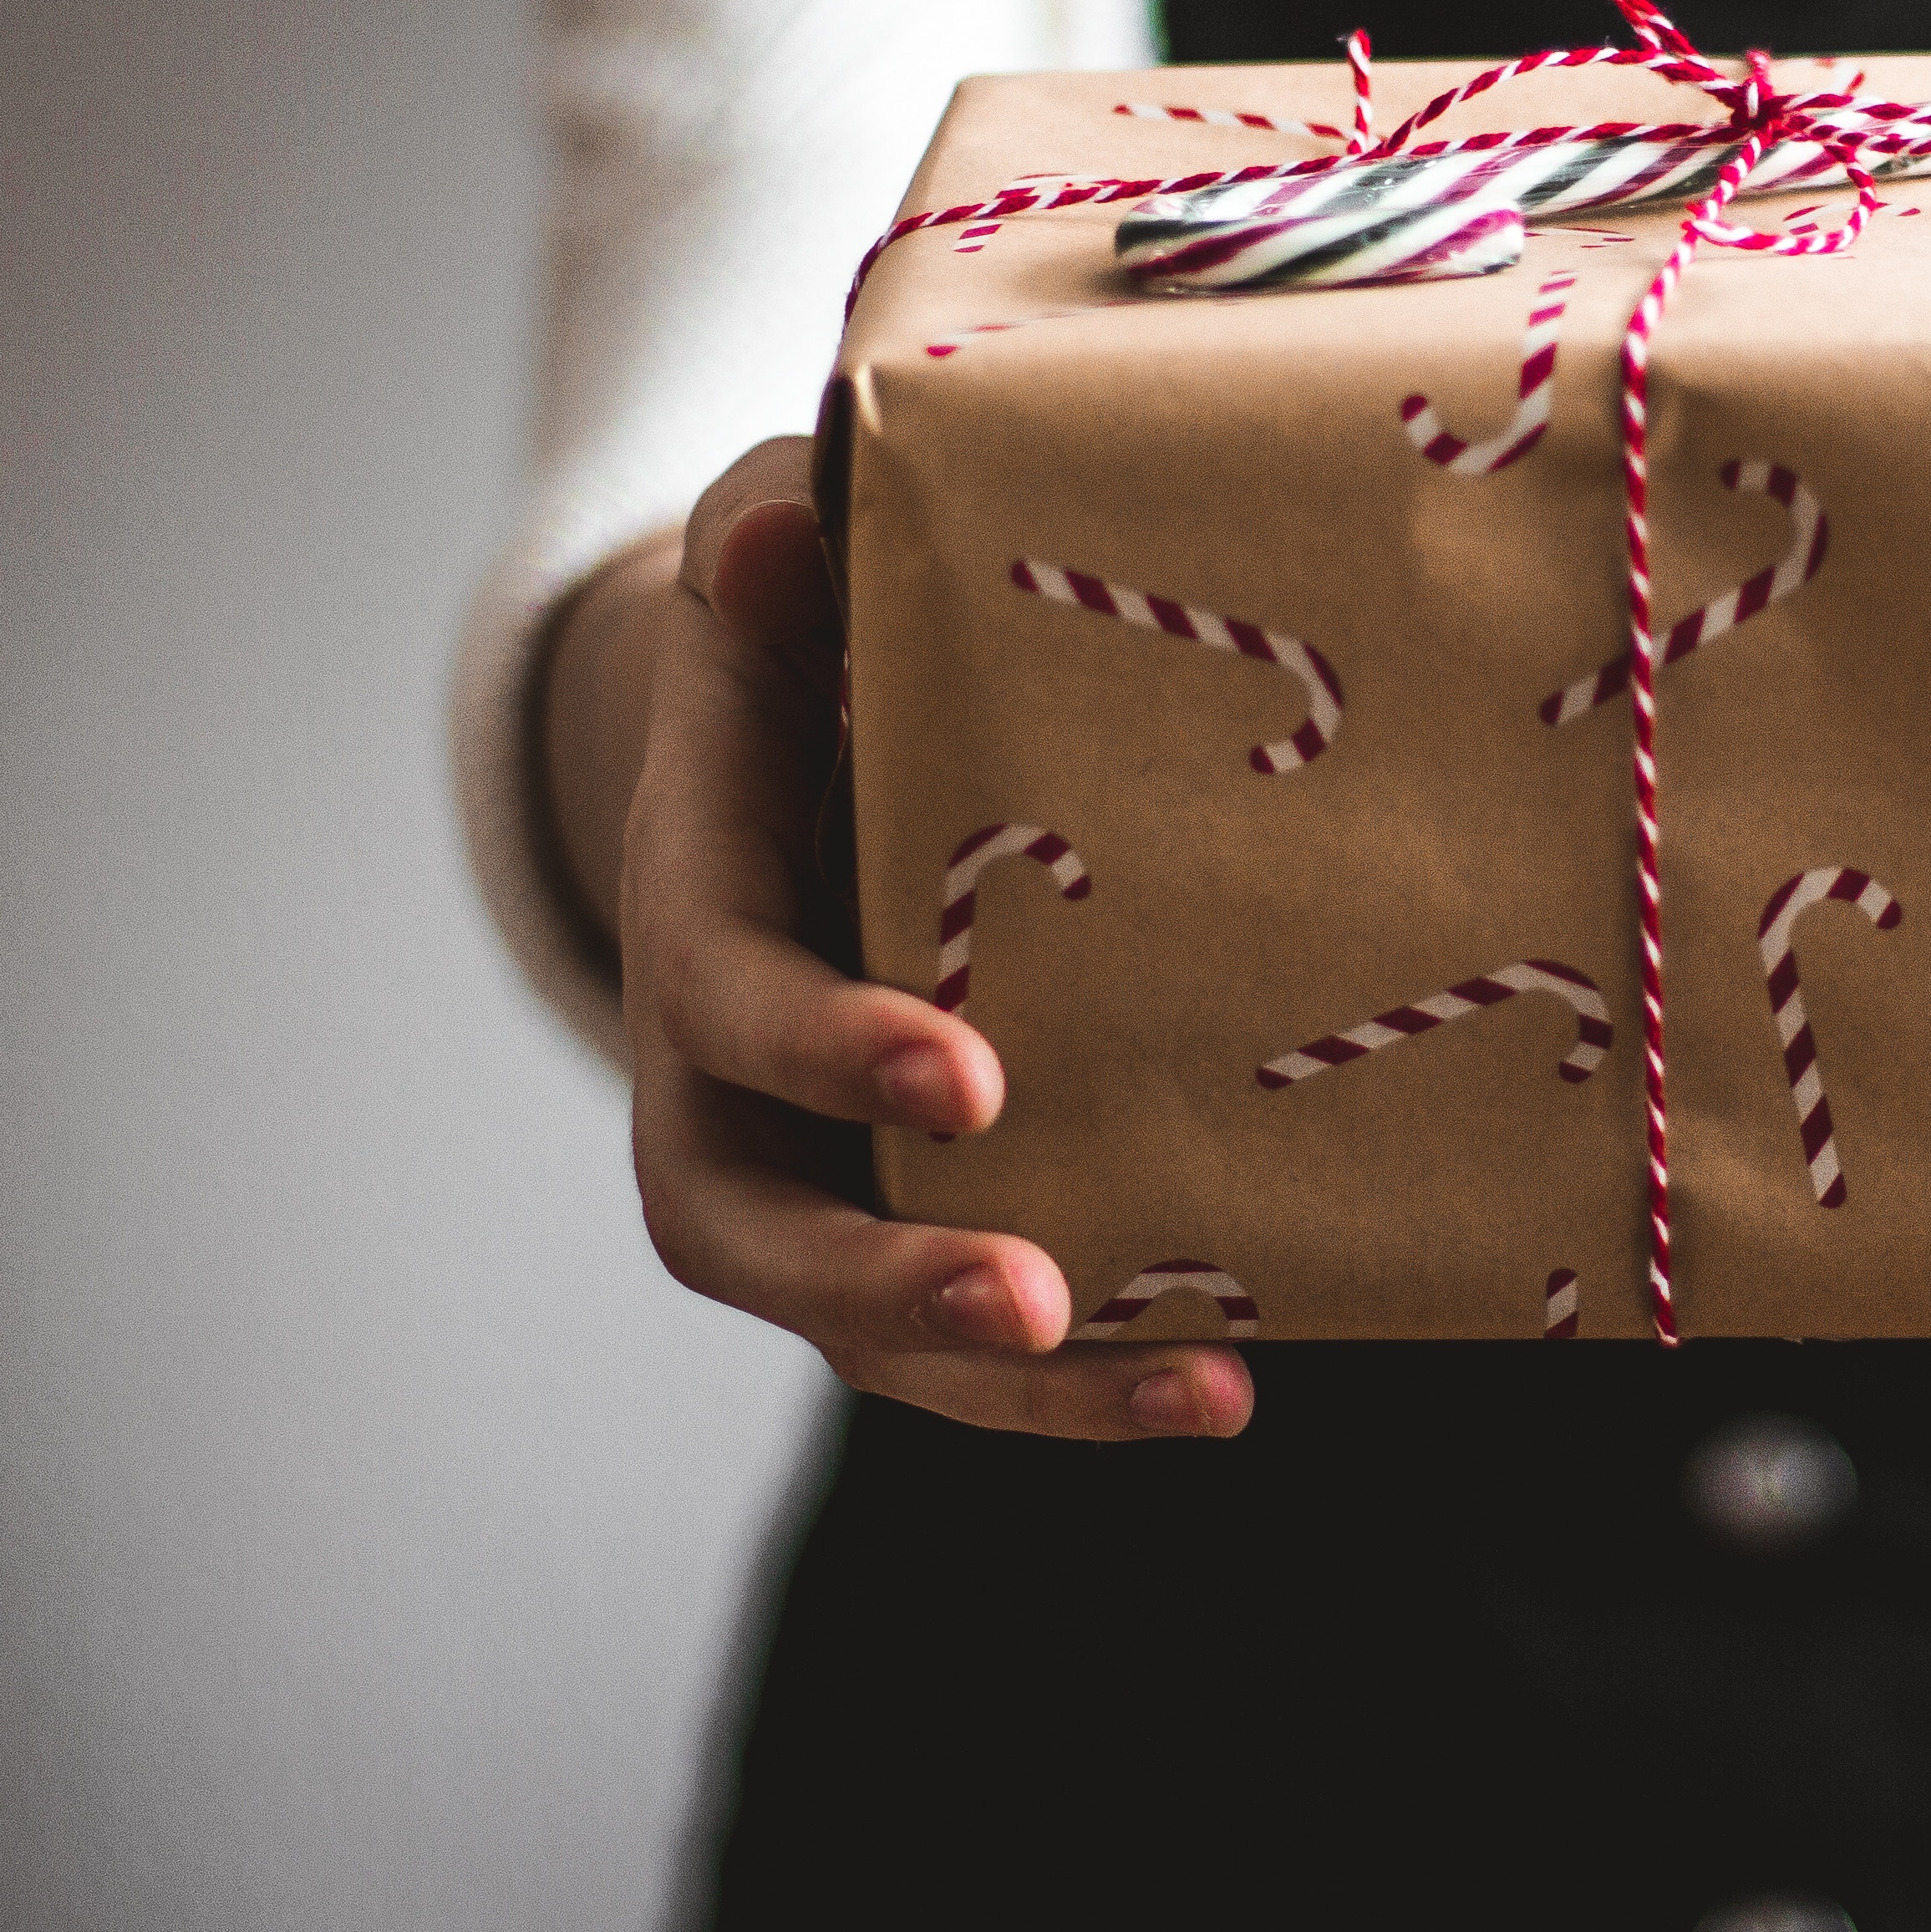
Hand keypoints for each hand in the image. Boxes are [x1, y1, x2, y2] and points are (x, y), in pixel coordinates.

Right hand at [603, 436, 1253, 1439]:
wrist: (800, 732)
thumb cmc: (807, 635)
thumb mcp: (782, 558)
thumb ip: (777, 551)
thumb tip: (772, 540)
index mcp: (696, 907)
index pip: (729, 1003)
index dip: (831, 1045)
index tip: (971, 1075)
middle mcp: (720, 1076)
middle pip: (753, 1234)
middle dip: (887, 1280)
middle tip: (1033, 1298)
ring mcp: (809, 1165)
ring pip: (863, 1327)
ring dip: (1020, 1387)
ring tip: (1199, 1391)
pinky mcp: (905, 1212)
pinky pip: (969, 1335)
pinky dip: (1087, 1381)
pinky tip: (1234, 1381)